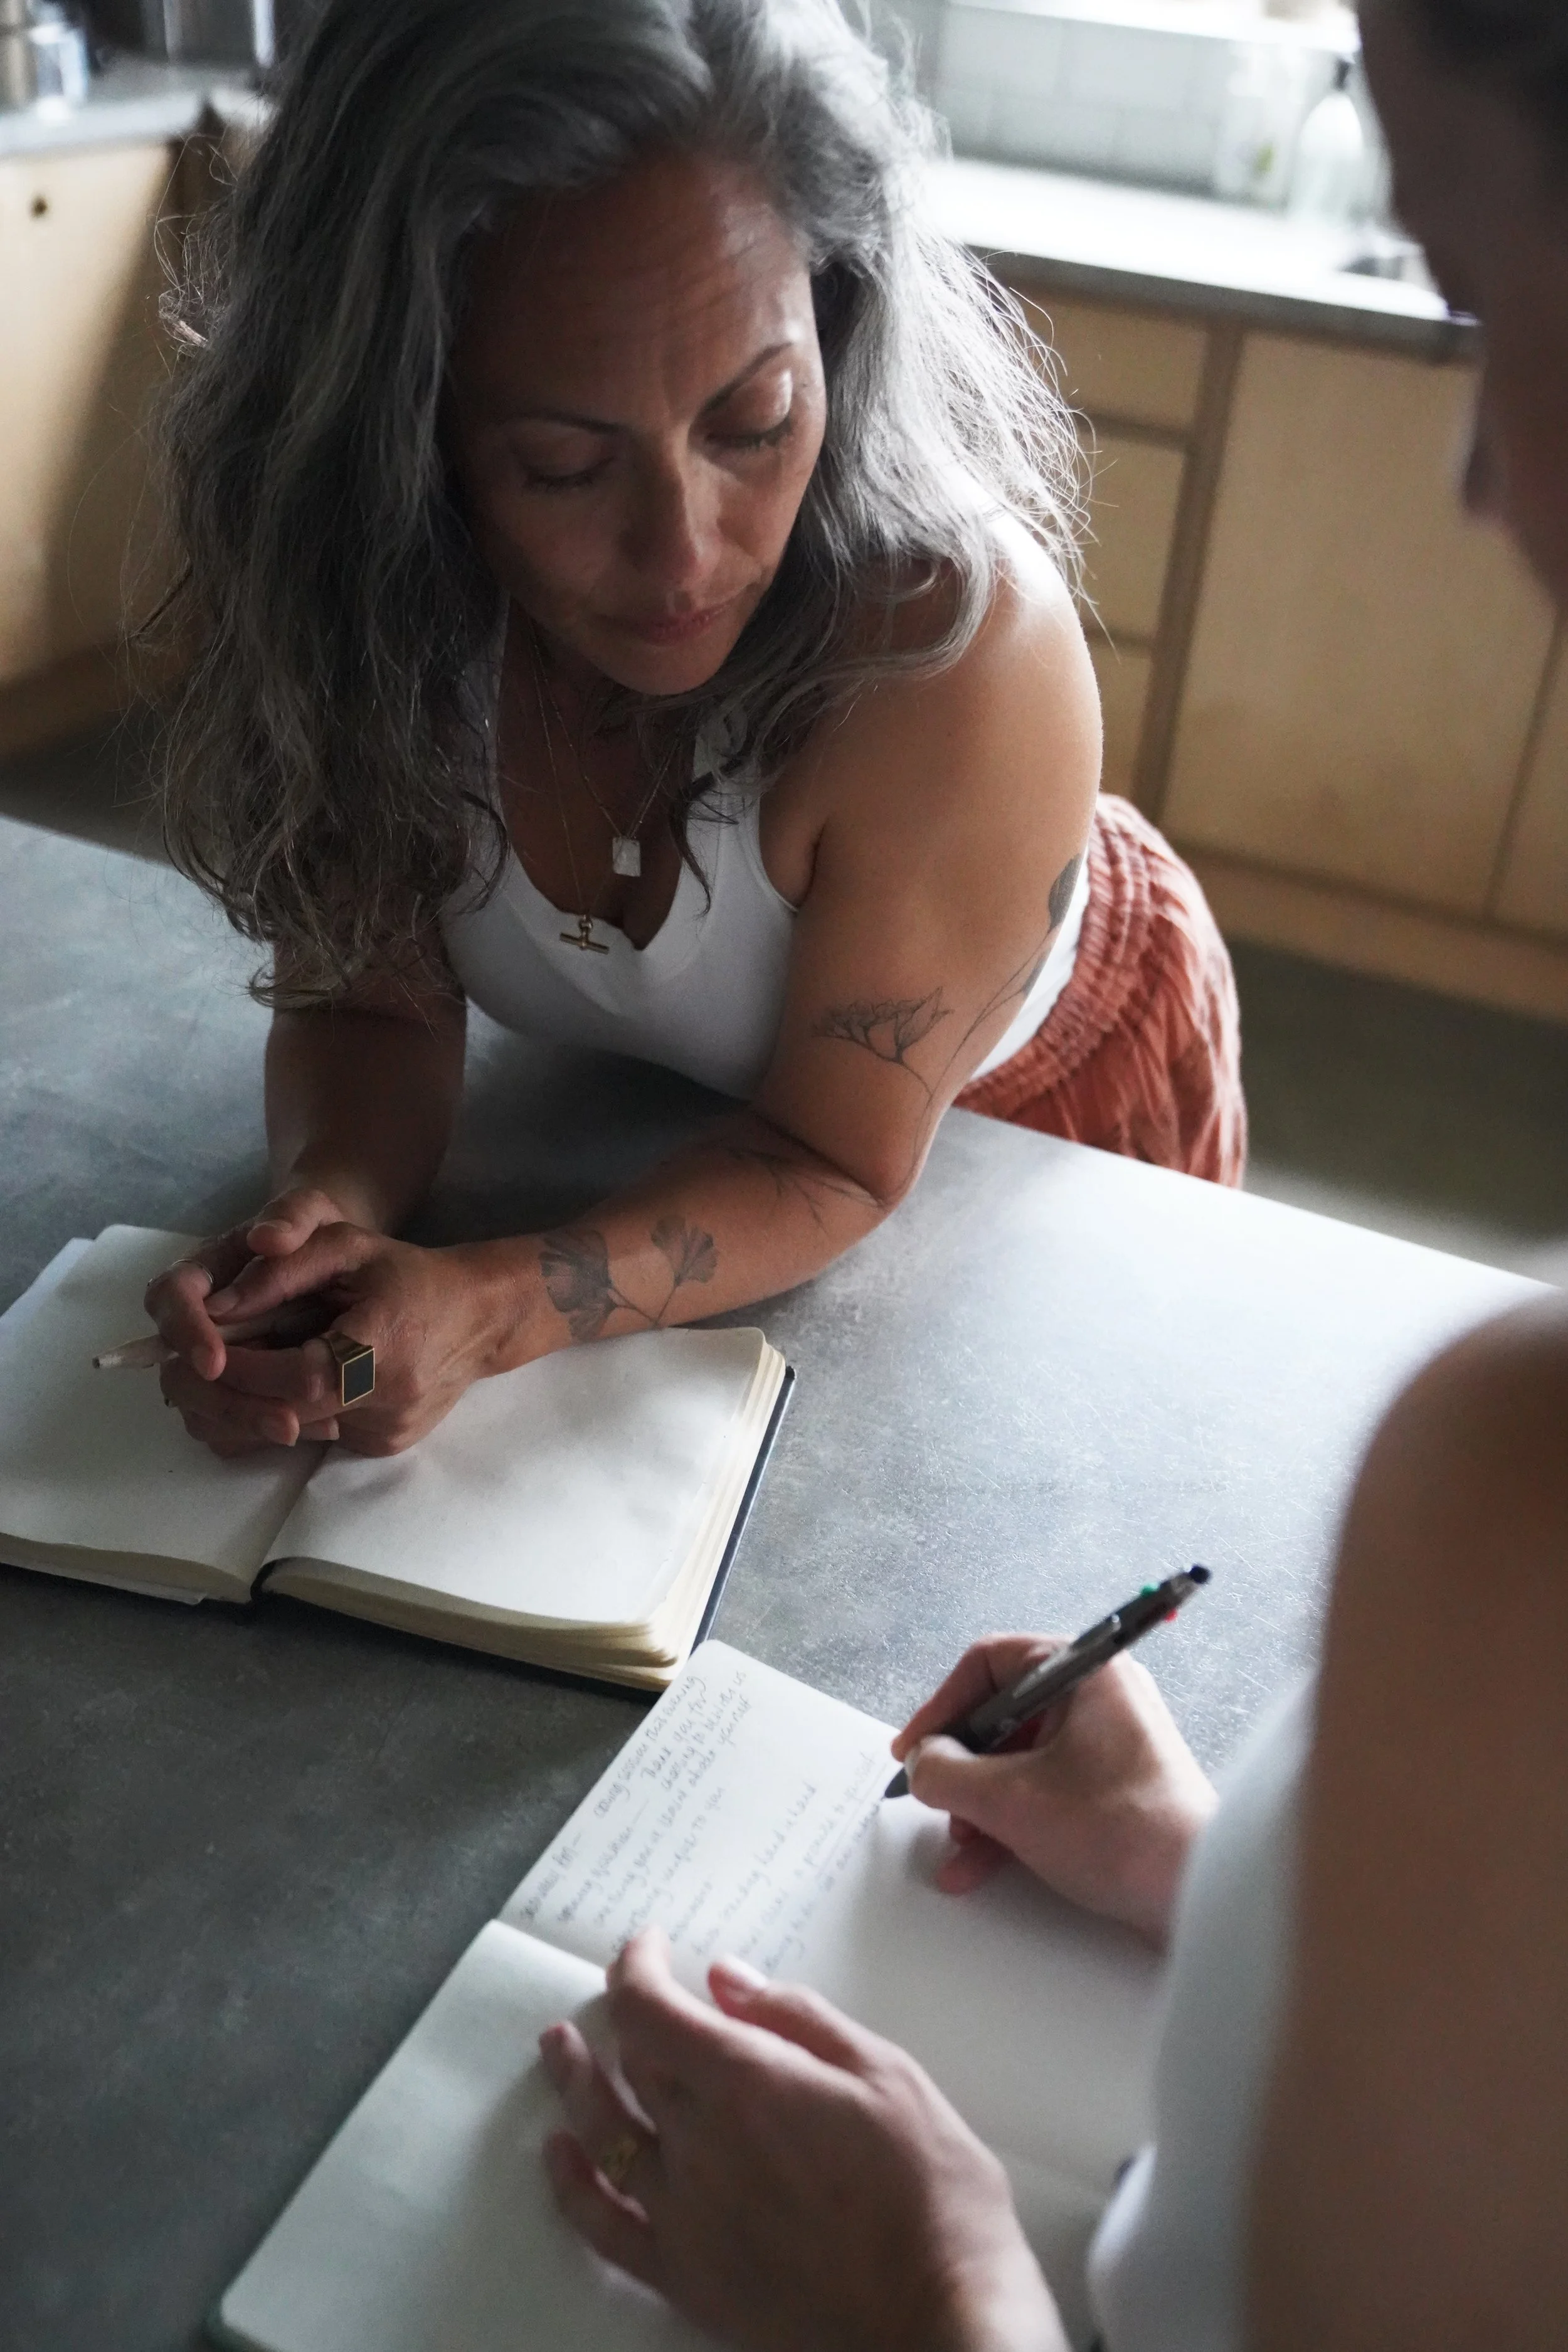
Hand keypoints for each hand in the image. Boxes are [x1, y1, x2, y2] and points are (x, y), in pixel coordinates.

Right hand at [144, 1187, 353, 1450]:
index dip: (186, 1332)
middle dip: (223, 1399)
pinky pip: (227, 1428)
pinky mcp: (232, 1390)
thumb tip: (266, 1238)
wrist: (339, 1263)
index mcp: (203, 1272)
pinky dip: (262, 1435)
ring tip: (308, 1430)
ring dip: (247, 1423)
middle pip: (176, 1370)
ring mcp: (208, 1360)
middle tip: (281, 1421)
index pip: (170, 1299)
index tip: (215, 1362)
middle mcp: (197, 1321)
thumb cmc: (315, 1232)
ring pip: (199, 1407)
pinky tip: (320, 1429)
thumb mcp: (311, 1211)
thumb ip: (291, 1216)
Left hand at [148, 1195, 521, 1456]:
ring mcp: (386, 1433)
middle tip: (194, 1370)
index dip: (242, 1369)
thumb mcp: (348, 1246)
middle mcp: (387, 1403)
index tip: (203, 1351)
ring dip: (252, 1405)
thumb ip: (282, 1270)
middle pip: (287, 1416)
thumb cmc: (410, 1273)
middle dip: (231, 1393)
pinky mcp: (384, 1447)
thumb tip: (217, 1307)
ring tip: (229, 1370)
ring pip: (296, 1432)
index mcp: (382, 1349)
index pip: (295, 1377)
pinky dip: (287, 1411)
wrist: (480, 1318)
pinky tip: (275, 1384)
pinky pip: (318, 1436)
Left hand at [541, 1928, 1067, 2351]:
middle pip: (634, 2063)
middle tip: (625, 1988)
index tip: (645, 1947)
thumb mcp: (886, 2072)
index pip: (652, 2010)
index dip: (636, 1968)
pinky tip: (561, 2152)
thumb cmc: (931, 2188)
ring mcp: (685, 2215)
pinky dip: (572, 2184)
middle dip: (624, 2014)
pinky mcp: (686, 2278)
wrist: (940, 2314)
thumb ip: (799, 2018)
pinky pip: (604, 2226)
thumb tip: (725, 1979)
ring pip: (604, 2132)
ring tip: (560, 2048)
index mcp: (748, 2083)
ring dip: (576, 2082)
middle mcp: (700, 2144)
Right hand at [890, 1639, 1216, 1946]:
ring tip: (958, 1849)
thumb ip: (947, 1774)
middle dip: (960, 1769)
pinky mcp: (1115, 1789)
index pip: (991, 1663)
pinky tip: (977, 1868)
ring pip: (1020, 1761)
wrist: (1200, 1894)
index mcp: (1084, 1671)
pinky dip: (1011, 1823)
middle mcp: (1100, 1696)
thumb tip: (920, 1764)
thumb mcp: (1011, 1800)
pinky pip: (1047, 1791)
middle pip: (1002, 1717)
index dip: (941, 1707)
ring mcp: (1110, 1743)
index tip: (911, 1750)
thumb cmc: (1117, 1829)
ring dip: (979, 1805)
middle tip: (934, 1803)